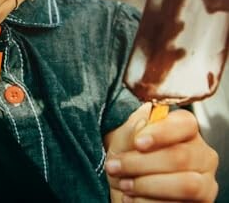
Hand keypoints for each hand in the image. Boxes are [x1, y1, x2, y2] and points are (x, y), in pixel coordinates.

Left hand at [104, 103, 218, 201]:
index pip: (185, 123)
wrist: (126, 183)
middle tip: (115, 167)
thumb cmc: (129, 154)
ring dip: (147, 185)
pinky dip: (150, 202)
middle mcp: (201, 154)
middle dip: (142, 163)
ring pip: (185, 185)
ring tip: (123, 184)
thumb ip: (134, 129)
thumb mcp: (125, 138)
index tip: (138, 143)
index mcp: (185, 129)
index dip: (161, 132)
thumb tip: (143, 124)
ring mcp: (204, 182)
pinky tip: (132, 198)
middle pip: (180, 156)